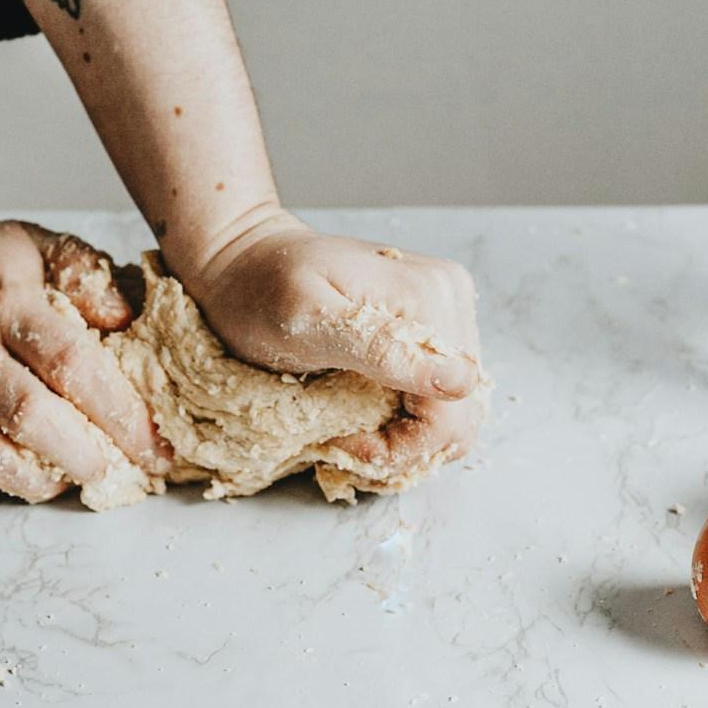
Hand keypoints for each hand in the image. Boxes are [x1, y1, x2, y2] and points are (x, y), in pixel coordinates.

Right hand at [0, 218, 171, 500]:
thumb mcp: (27, 243)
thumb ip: (84, 271)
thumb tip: (127, 316)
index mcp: (6, 302)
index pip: (72, 363)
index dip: (120, 411)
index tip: (154, 444)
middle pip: (30, 417)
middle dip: (84, 456)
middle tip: (114, 473)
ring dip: (31, 480)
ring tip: (63, 481)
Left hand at [175, 211, 485, 477]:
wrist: (246, 261)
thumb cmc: (262, 289)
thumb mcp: (306, 319)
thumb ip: (379, 347)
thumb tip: (460, 381)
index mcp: (429, 298)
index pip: (452, 410)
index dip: (400, 444)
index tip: (342, 440)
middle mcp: (450, 302)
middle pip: (460, 416)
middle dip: (404, 447)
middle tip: (343, 441)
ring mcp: (446, 315)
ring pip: (455, 415)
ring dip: (406, 440)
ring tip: (352, 432)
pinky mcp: (432, 331)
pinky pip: (440, 400)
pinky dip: (407, 424)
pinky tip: (365, 416)